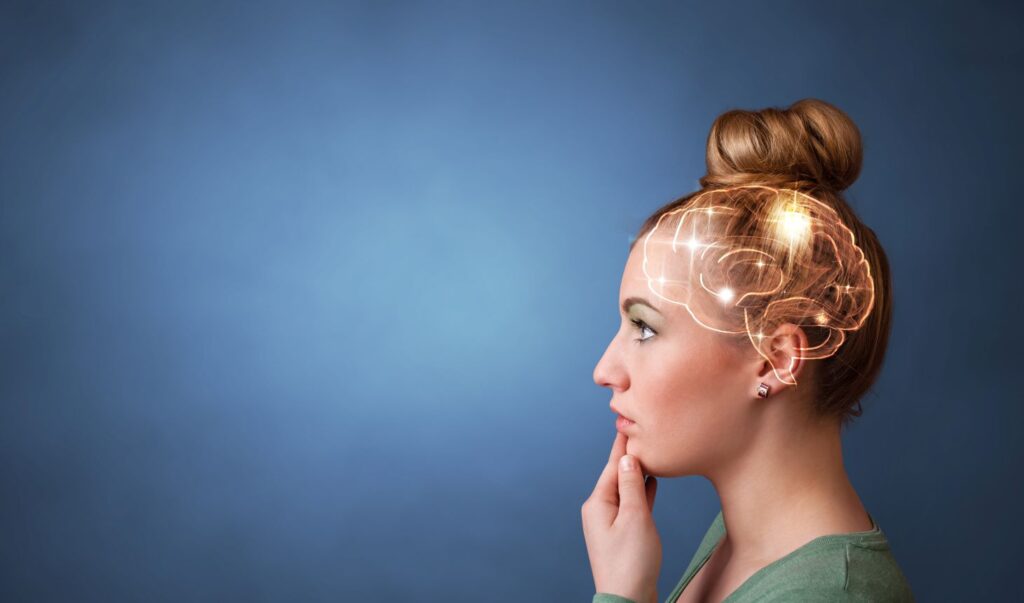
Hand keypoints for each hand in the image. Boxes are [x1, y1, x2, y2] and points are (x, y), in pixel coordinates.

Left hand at [581, 431, 661, 602]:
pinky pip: (632, 503)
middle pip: (618, 474)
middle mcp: (600, 509)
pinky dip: (642, 490)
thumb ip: (632, 487)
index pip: (612, 465)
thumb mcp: (634, 518)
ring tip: (649, 450)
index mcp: (598, 502)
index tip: (628, 421)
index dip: (623, 443)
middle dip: (631, 454)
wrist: (627, 599)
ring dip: (638, 472)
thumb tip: (628, 459)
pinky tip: (651, 481)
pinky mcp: (623, 533)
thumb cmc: (630, 562)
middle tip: (642, 430)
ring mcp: (611, 521)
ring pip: (627, 488)